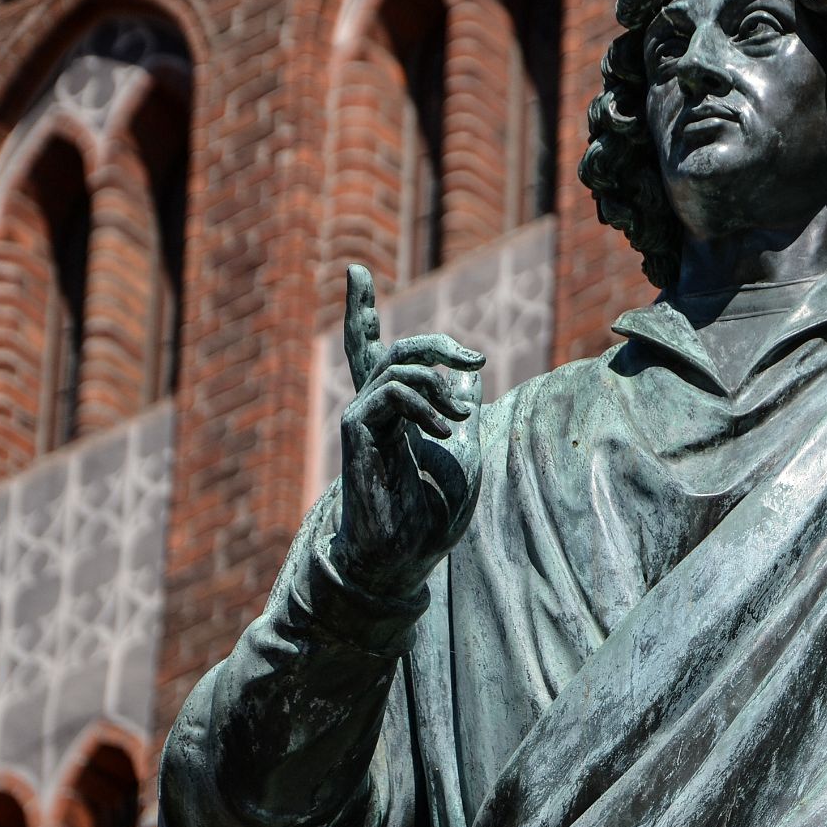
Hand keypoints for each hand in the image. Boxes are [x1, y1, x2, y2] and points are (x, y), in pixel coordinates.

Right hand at [331, 264, 484, 595]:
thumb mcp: (465, 449)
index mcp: (395, 414)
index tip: (353, 272)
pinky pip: (390, 392)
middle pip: (385, 350)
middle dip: (434, 343)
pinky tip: (445, 429)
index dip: (359, 312)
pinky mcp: (356, 431)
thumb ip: (461, 407)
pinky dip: (424, 403)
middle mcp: (373, 411)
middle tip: (474, 358)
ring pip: (396, 368)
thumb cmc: (433, 513)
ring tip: (462, 418)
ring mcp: (362, 420)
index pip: (372, 355)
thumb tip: (470, 374)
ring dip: (439, 384)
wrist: (407, 555)